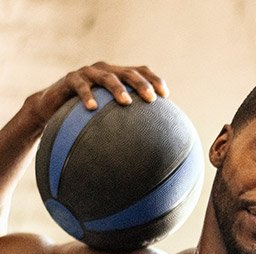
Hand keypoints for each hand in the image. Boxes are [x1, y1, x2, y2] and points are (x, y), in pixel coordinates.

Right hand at [25, 61, 168, 128]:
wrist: (53, 108)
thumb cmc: (87, 114)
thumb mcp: (110, 115)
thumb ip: (129, 121)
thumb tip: (155, 145)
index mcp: (118, 75)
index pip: (140, 71)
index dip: (154, 80)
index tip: (166, 95)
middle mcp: (105, 70)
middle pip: (127, 73)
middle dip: (141, 84)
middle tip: (151, 99)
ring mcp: (88, 73)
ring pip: (106, 76)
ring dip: (117, 88)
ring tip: (126, 102)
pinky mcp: (70, 79)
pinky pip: (80, 85)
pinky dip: (87, 95)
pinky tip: (93, 107)